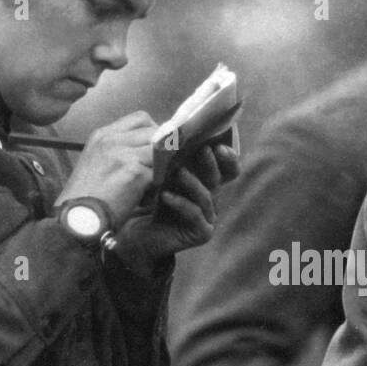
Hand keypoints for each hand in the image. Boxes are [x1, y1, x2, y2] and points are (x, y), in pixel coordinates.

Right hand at [54, 111, 158, 225]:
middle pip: (154, 131)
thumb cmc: (86, 197)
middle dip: (161, 148)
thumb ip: (119, 150)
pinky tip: (147, 195)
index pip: (140, 118)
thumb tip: (148, 148)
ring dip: (161, 166)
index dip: (153, 131)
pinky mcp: (134, 172)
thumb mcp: (95, 162)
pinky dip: (157, 184)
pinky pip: (159, 172)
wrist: (76, 218)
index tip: (154, 148)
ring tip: (151, 182)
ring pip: (160, 150)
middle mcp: (111, 140)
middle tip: (158, 167)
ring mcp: (123, 154)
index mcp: (102, 135)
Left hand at [110, 142, 238, 271]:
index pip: (227, 168)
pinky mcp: (202, 232)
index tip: (219, 143)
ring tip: (177, 172)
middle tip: (203, 150)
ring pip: (207, 195)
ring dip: (192, 182)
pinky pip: (195, 214)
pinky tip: (165, 196)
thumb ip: (174, 160)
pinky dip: (180, 203)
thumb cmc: (150, 202)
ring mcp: (209, 217)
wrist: (138, 235)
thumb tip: (174, 131)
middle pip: (219, 178)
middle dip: (211, 163)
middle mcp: (212, 199)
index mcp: (207, 183)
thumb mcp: (162, 176)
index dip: (228, 156)